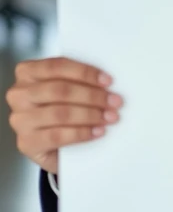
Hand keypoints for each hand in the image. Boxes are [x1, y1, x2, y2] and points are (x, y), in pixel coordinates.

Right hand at [5, 57, 123, 174]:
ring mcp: (20, 120)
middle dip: (92, 96)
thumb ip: (78, 81)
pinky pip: (57, 136)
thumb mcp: (65, 90)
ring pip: (60, 113)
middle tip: (115, 101)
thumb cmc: (61, 108)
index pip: (57, 66)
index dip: (85, 72)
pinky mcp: (26, 142)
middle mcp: (19, 94)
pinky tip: (97, 131)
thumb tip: (106, 82)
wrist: (52, 144)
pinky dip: (81, 133)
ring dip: (90, 115)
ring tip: (110, 117)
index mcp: (27, 72)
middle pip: (60, 90)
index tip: (108, 80)